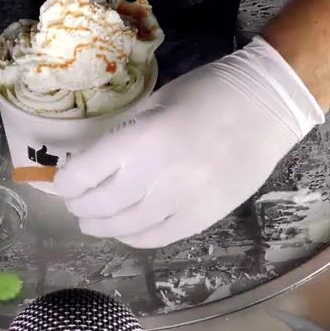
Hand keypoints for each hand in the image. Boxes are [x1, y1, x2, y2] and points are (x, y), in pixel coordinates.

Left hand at [54, 36, 323, 247]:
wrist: (268, 105)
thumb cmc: (208, 92)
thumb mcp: (155, 103)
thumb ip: (125, 136)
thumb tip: (93, 163)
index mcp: (140, 139)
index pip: (84, 174)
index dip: (65, 183)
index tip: (61, 183)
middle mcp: (156, 176)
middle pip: (101, 206)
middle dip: (80, 207)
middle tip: (74, 205)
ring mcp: (181, 201)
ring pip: (126, 228)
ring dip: (102, 226)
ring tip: (93, 222)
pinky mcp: (203, 217)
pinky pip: (158, 237)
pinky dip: (134, 238)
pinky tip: (126, 232)